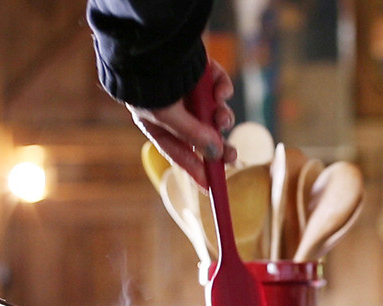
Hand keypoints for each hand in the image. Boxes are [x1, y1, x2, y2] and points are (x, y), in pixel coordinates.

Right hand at [129, 59, 236, 187]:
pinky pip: (220, 87)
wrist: (150, 42)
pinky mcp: (204, 73)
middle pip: (203, 136)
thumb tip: (217, 154)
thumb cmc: (149, 84)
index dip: (196, 170)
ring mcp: (191, 91)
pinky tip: (221, 93)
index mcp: (158, 124)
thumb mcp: (167, 117)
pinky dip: (224, 92)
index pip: (180, 154)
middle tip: (233, 157)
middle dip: (219, 147)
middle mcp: (176, 110)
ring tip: (222, 118)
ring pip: (215, 113)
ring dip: (222, 119)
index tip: (212, 186)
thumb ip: (192, 136)